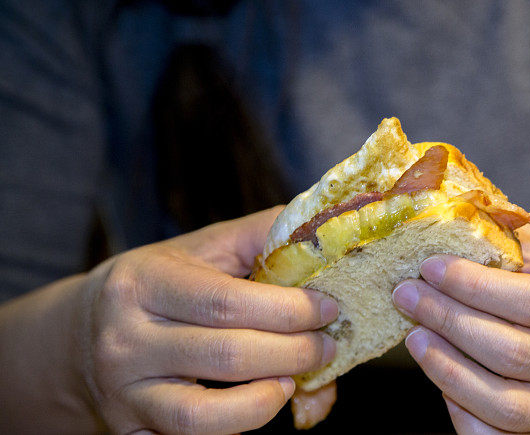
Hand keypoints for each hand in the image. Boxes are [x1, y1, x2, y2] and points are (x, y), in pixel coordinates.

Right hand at [75, 209, 338, 433]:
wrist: (81, 332)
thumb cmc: (159, 283)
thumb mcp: (199, 248)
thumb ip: (259, 236)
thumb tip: (320, 238)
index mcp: (144, 283)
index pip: (227, 302)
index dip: (288, 310)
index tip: (327, 309)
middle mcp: (126, 340)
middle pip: (227, 357)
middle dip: (294, 353)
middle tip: (326, 346)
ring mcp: (124, 393)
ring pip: (204, 414)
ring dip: (266, 401)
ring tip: (295, 380)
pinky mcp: (128, 432)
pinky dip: (235, 427)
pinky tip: (261, 403)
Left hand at [392, 224, 529, 433]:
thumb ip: (500, 235)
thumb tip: (438, 220)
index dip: (474, 286)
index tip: (429, 267)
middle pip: (514, 354)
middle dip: (450, 322)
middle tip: (407, 296)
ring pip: (506, 405)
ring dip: (448, 371)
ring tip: (415, 337)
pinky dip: (462, 414)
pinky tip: (441, 378)